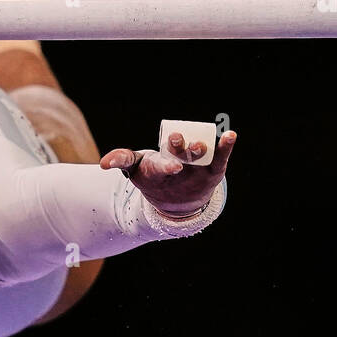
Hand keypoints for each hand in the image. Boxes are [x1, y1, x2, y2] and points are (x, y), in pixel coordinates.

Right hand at [100, 130, 236, 216]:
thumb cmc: (155, 176)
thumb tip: (105, 164)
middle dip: (175, 151)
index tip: (154, 165)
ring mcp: (195, 171)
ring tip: (200, 145)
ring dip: (198, 150)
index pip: (151, 166)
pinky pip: (221, 158)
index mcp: (155, 173)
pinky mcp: (213, 172)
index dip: (156, 165)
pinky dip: (226, 146)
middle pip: (175, 160)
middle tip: (174, 140)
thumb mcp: (136, 167)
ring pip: (197, 159)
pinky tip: (231, 135)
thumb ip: (122, 159)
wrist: (180, 201)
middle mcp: (175, 172)